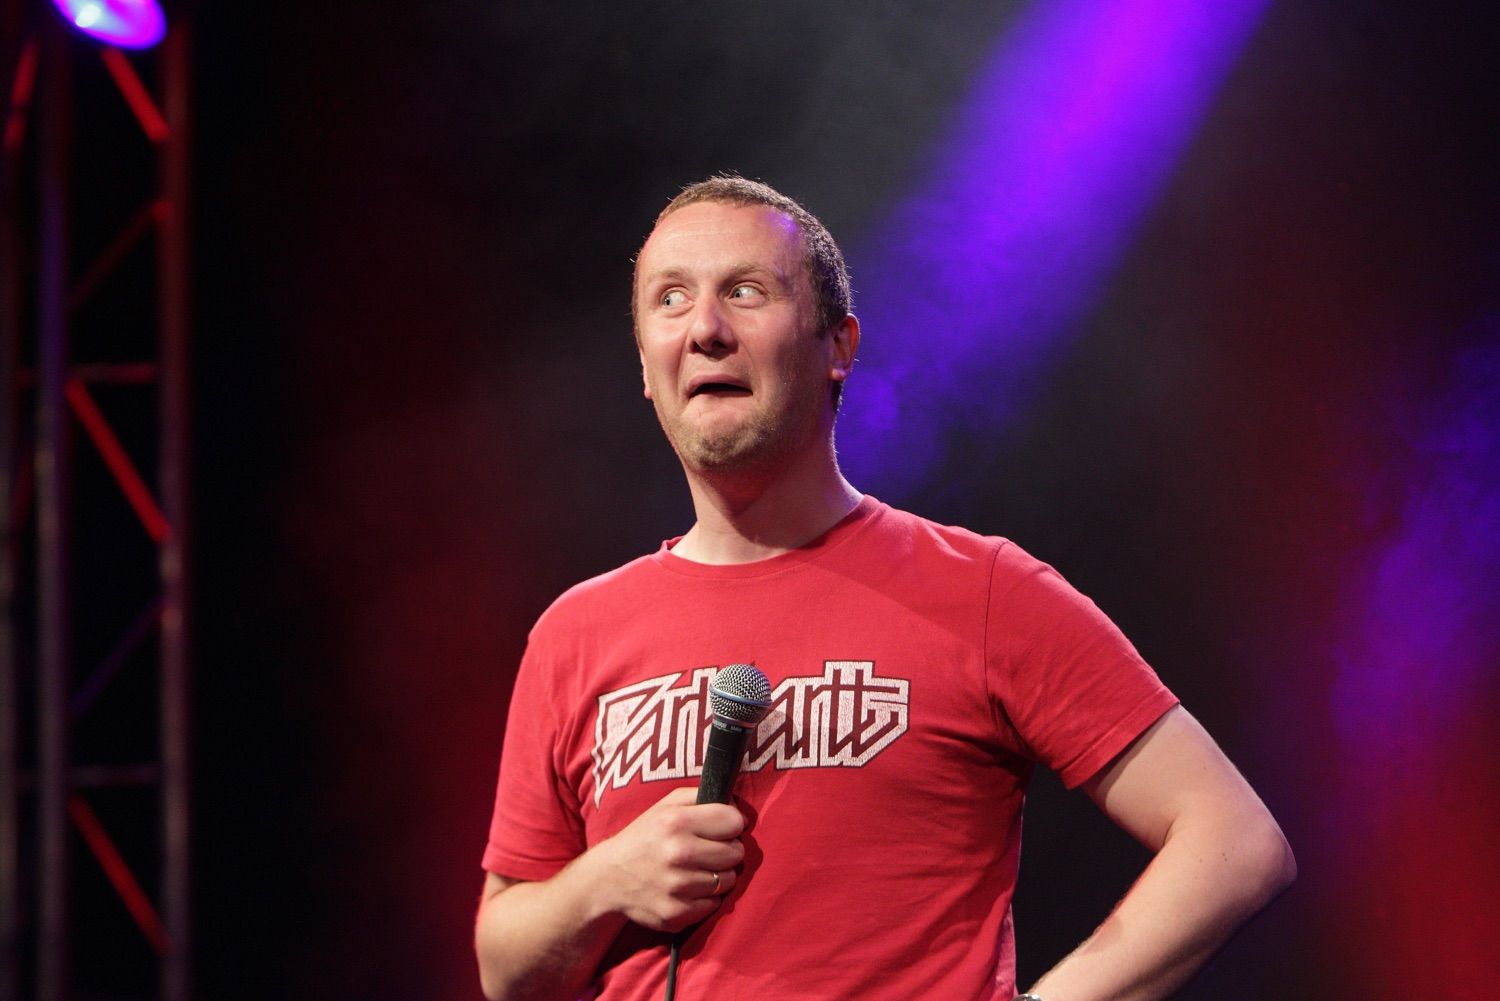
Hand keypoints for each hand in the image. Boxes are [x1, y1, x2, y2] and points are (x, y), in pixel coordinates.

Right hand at [586, 786, 745, 931]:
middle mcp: (678, 853)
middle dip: (727, 850)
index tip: (721, 829)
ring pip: (728, 880)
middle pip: (736, 852)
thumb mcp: (666, 805)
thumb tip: (738, 808)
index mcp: (676, 821)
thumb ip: (702, 797)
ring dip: (718, 875)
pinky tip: (688, 889)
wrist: (608, 878)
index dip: (731, 824)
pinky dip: (706, 898)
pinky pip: (714, 905)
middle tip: (709, 851)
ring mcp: (677, 887)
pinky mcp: (675, 914)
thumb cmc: (645, 836)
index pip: (734, 821)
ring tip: (697, 870)